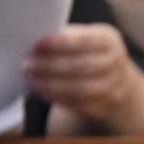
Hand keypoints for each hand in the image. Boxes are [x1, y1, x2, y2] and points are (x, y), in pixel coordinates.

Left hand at [28, 24, 143, 135]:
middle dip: (51, 66)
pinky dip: (57, 98)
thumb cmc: (87, 53)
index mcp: (109, 40)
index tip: (38, 45)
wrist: (114, 78)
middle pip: (83, 66)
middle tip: (27, 65)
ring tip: (31, 80)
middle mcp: (117, 63)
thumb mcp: (82, 37)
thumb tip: (35, 43)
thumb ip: (63, 38)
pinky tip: (42, 92)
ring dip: (52, 85)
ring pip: (81, 89)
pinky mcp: (106, 106)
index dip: (62, 43)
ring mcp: (114, 86)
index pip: (86, 41)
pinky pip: (80, 105)